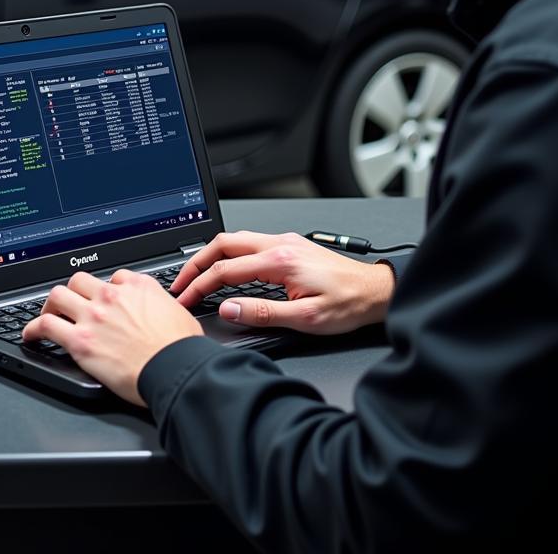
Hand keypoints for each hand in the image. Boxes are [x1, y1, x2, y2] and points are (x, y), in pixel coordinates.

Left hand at [21, 269, 202, 406]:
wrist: (175, 368)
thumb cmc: (181, 348)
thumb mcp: (178, 312)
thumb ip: (161, 305)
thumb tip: (160, 310)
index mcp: (137, 287)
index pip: (114, 278)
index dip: (107, 290)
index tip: (103, 300)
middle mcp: (112, 296)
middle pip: (80, 280)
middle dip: (74, 292)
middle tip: (71, 304)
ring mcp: (93, 316)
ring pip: (58, 295)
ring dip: (50, 305)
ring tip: (48, 315)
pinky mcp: (79, 340)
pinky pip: (45, 325)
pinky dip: (33, 329)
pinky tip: (30, 335)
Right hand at [171, 231, 394, 334]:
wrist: (376, 292)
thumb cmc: (348, 305)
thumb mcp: (305, 318)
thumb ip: (262, 313)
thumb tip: (228, 309)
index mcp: (279, 261)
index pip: (225, 270)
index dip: (199, 285)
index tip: (184, 298)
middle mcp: (279, 244)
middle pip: (223, 244)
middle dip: (196, 262)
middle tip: (180, 282)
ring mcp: (284, 241)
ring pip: (235, 240)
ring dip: (211, 256)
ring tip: (196, 275)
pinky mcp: (289, 245)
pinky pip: (248, 243)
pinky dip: (228, 254)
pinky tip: (226, 268)